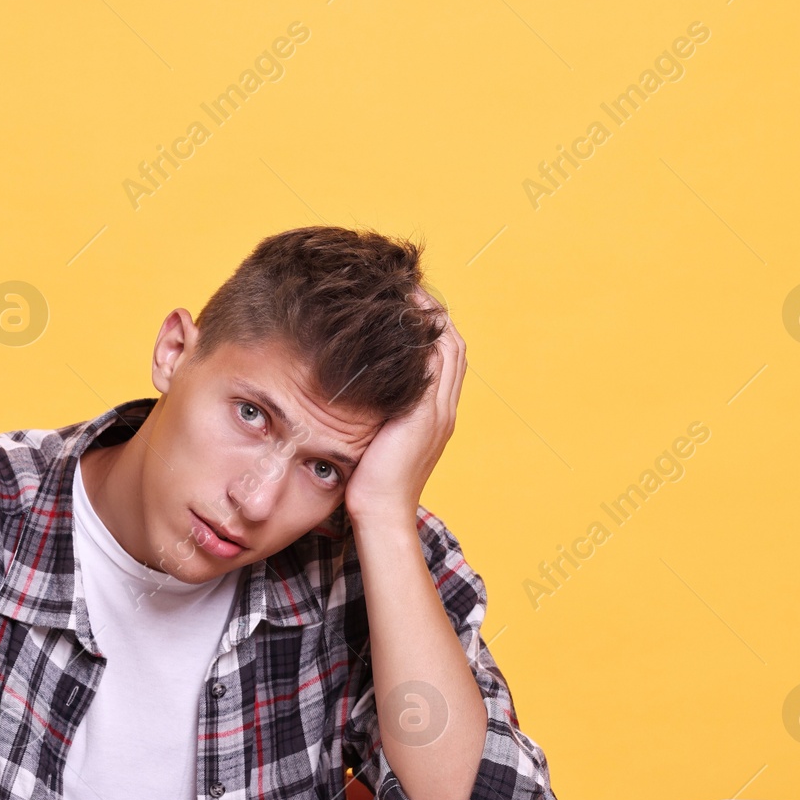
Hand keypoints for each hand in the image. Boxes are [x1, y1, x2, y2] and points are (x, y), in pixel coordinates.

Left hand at [343, 289, 466, 524]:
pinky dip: (422, 334)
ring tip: (405, 289)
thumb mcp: (373, 441)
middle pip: (452, 344)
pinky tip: (400, 315)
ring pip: (447, 346)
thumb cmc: (368, 486)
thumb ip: (373, 415)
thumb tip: (347, 394)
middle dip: (433, 312)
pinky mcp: (426, 413)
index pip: (444, 359)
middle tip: (407, 285)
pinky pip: (433, 361)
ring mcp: (438, 410)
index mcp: (435, 415)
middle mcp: (443, 408)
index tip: (407, 305)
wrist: (380, 514)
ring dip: (429, 314)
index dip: (431, 328)